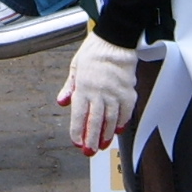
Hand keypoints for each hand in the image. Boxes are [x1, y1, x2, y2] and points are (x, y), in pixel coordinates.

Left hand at [57, 32, 138, 154]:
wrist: (116, 39)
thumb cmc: (95, 51)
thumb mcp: (75, 67)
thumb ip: (69, 87)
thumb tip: (62, 101)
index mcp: (83, 88)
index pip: (79, 116)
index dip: (78, 132)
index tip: (77, 142)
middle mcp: (99, 93)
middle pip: (95, 122)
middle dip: (92, 140)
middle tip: (90, 151)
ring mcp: (115, 94)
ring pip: (111, 120)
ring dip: (107, 135)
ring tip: (103, 145)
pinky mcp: (129, 92)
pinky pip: (126, 112)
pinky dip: (122, 123)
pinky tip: (119, 130)